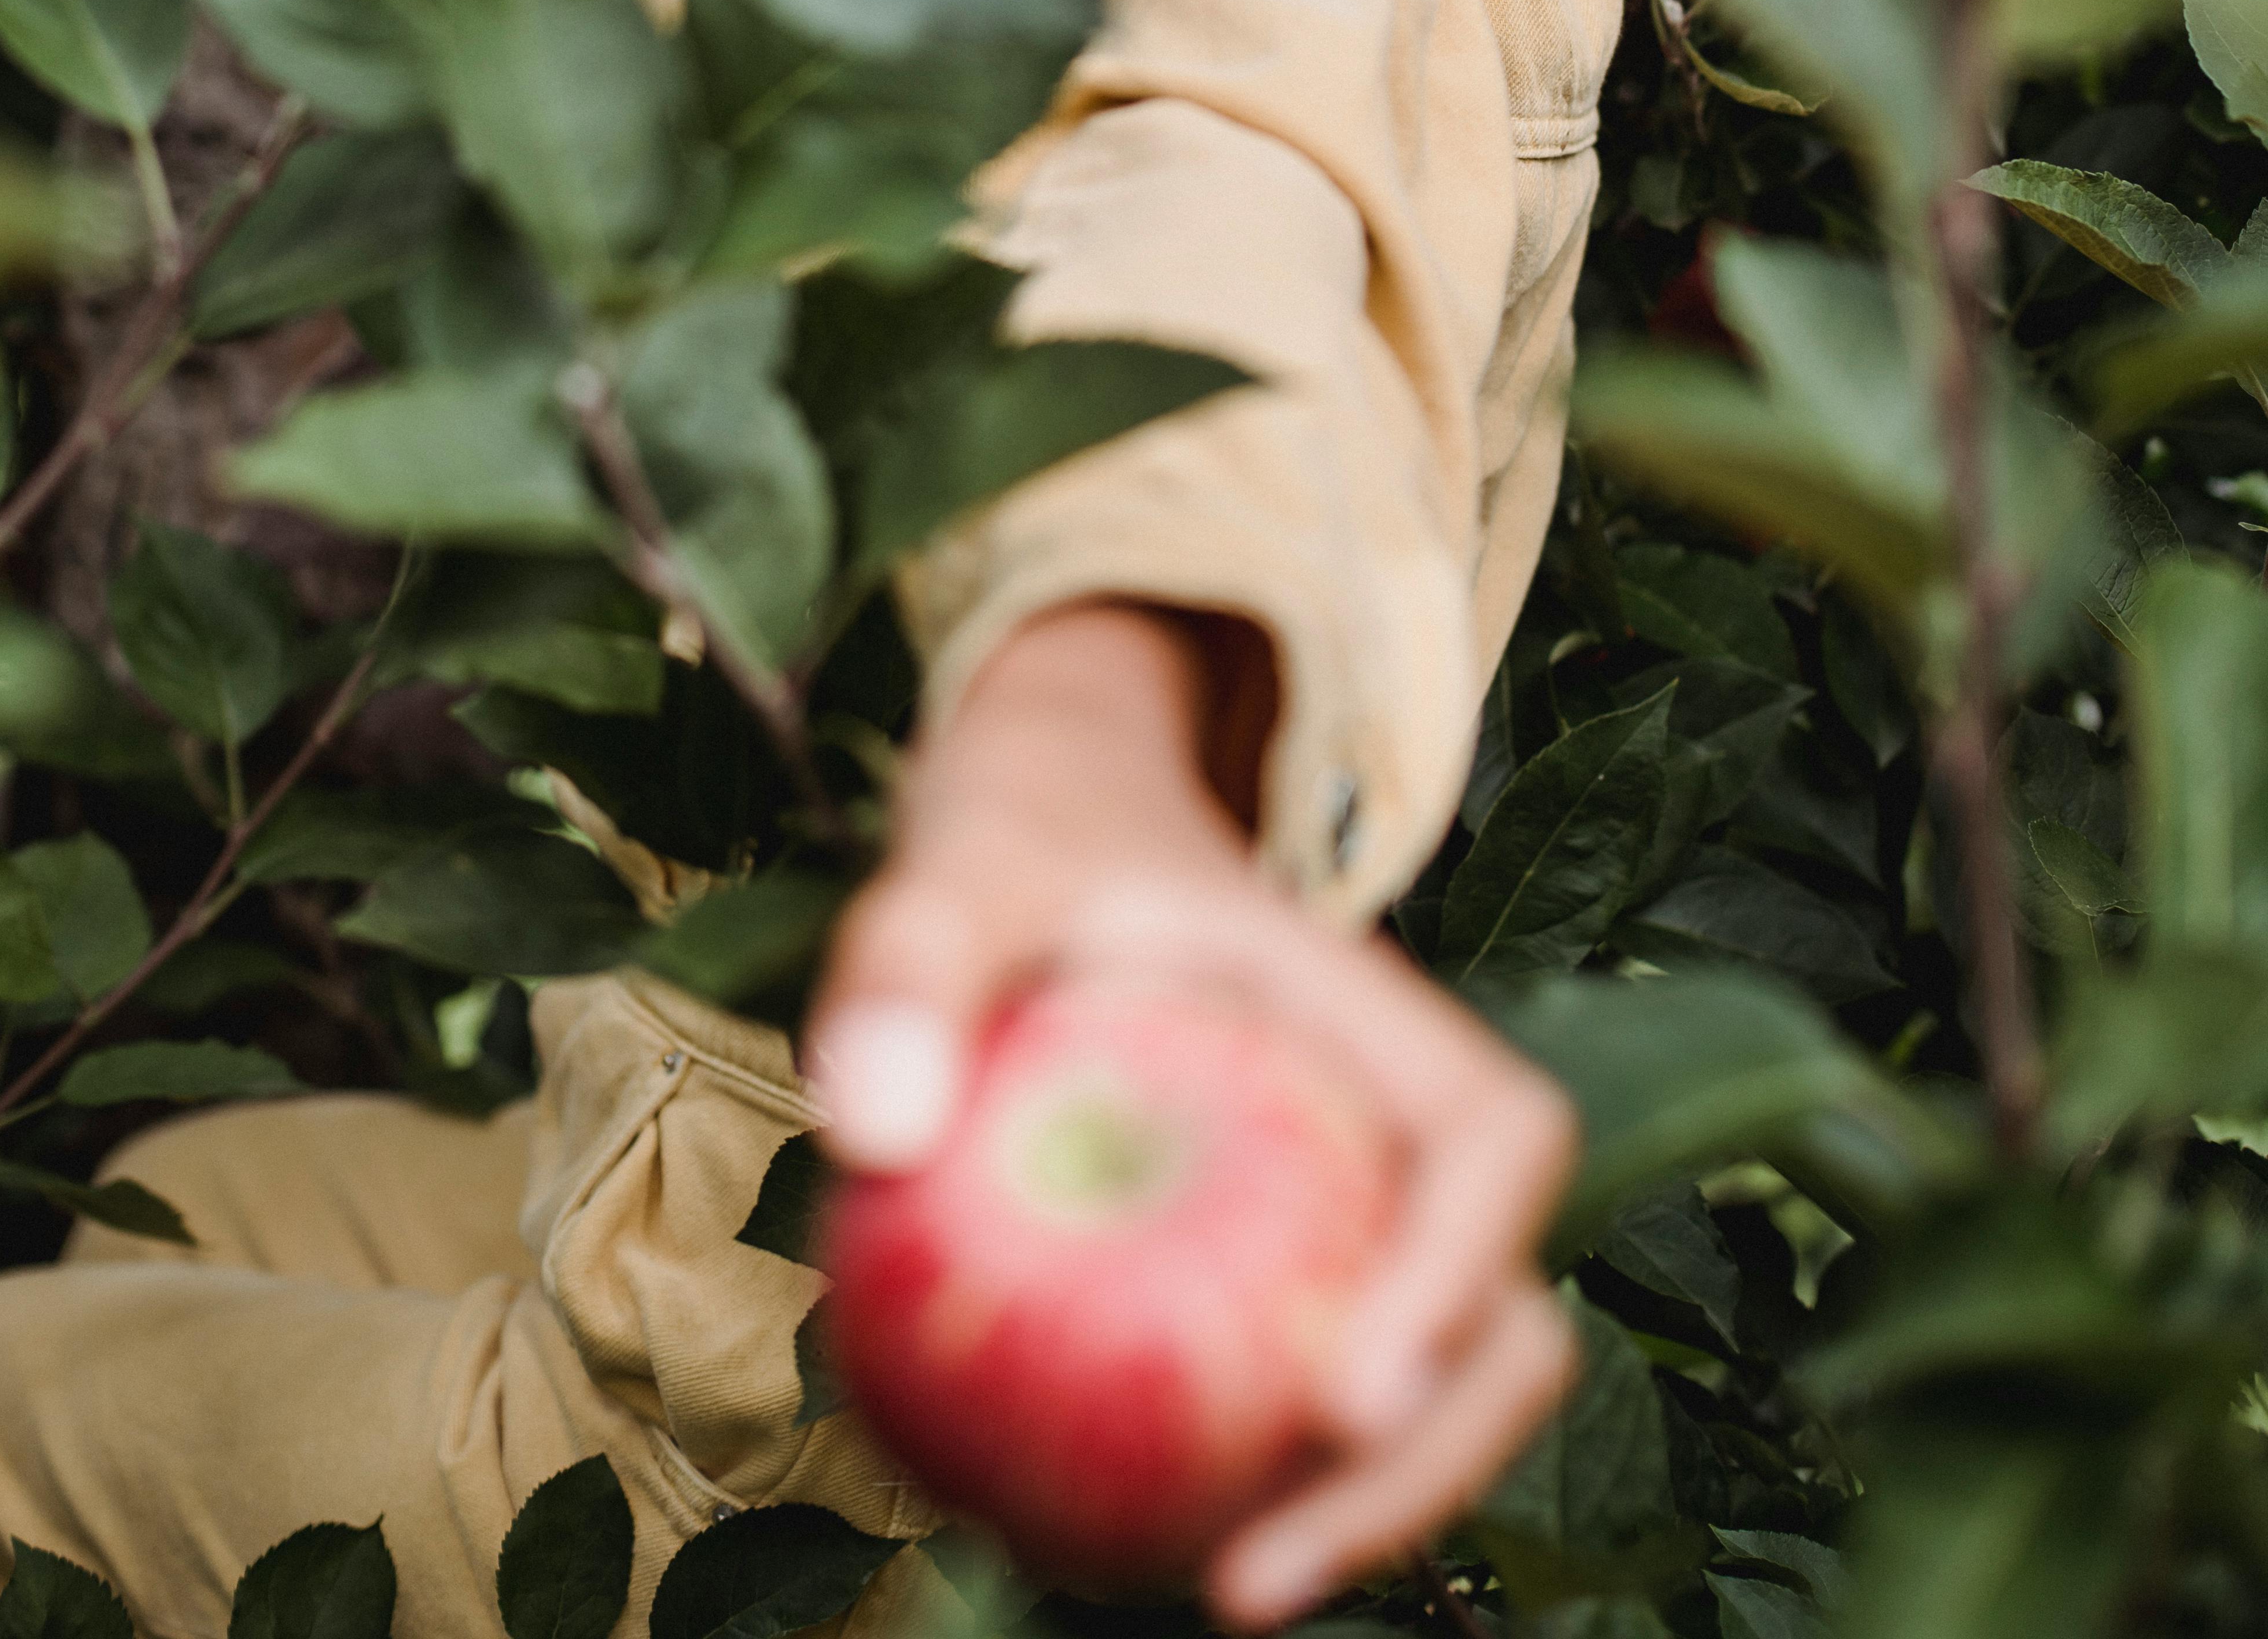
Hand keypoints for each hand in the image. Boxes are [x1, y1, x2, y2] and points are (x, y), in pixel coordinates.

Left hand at [800, 603, 1579, 1627]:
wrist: (1054, 818)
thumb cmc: (1025, 836)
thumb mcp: (960, 863)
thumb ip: (909, 965)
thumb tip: (874, 1125)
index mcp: (1373, 1017)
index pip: (1497, 1140)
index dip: (1460, 1275)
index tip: (1347, 1395)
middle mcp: (1396, 1126)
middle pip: (1504, 1317)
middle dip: (1421, 1471)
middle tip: (1250, 1577)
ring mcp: (1358, 1209)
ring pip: (1431, 1390)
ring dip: (1356, 1515)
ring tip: (1204, 1585)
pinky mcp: (1290, 1272)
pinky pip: (1304, 1401)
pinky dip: (1249, 1487)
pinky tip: (1101, 1543)